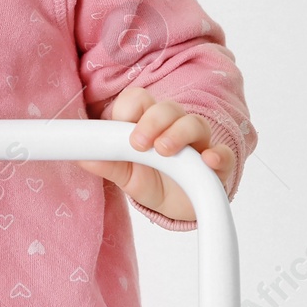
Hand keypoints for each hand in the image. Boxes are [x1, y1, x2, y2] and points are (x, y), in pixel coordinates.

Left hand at [74, 85, 234, 222]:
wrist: (179, 206)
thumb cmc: (152, 179)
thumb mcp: (127, 175)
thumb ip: (108, 163)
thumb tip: (83, 156)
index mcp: (147, 123)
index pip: (139, 100)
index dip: (129, 109)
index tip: (121, 128)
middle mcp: (174, 127)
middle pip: (167, 108)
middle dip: (153, 120)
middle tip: (138, 143)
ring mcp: (197, 144)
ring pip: (194, 124)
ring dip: (179, 133)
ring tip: (165, 150)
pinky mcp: (217, 165)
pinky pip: (223, 154)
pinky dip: (218, 155)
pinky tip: (208, 160)